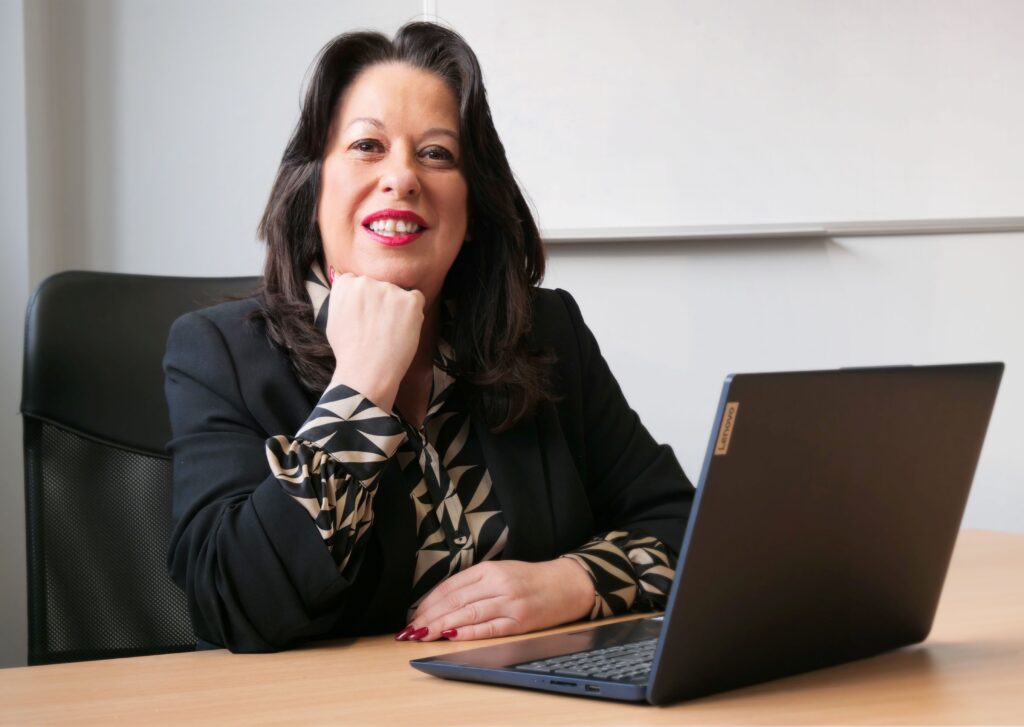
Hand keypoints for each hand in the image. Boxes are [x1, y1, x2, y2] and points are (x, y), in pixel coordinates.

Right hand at [325, 269, 424, 412]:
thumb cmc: (348, 351)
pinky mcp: (409, 301)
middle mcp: (366, 281)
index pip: (359, 281)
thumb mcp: (332, 319)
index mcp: (346, 284)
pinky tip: (403, 329)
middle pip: (380, 285)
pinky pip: (417, 298)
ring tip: (389, 332)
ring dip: (397, 308)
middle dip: (381, 302)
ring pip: (398, 293)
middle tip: (378, 327)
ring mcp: (389, 290)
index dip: (366, 301)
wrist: (366, 372)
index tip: (366, 316)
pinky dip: (414, 312)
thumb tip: (349, 284)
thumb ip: (342, 298)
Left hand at [400, 558, 594, 641]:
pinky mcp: (519, 621)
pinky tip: (452, 636)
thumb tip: (441, 601)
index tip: (413, 614)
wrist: (567, 584)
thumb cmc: (531, 579)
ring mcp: (509, 603)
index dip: (428, 602)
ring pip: (468, 614)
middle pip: (455, 600)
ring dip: (442, 625)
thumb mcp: (501, 571)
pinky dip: (468, 632)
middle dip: (429, 616)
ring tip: (423, 634)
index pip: (451, 586)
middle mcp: (498, 584)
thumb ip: (474, 583)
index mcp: (490, 569)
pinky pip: (489, 628)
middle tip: (411, 629)